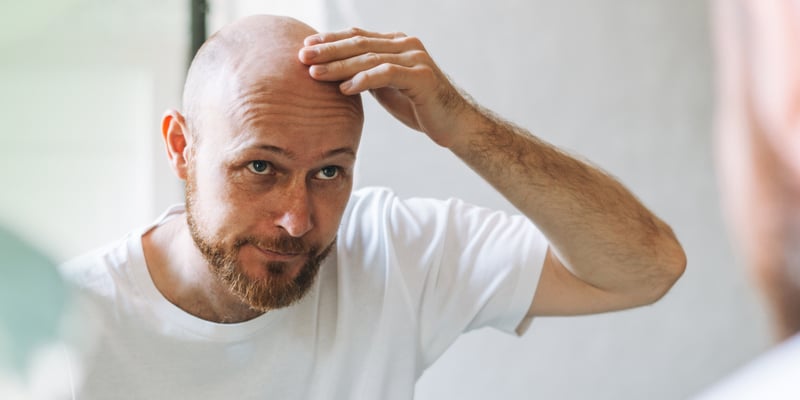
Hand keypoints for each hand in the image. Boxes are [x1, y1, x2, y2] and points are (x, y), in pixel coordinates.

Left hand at [298, 28, 476, 147]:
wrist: (454, 124)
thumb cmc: (419, 107)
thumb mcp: (387, 87)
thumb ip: (367, 75)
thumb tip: (337, 74)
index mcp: (396, 43)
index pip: (357, 36)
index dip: (330, 40)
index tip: (304, 46)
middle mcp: (406, 45)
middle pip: (359, 43)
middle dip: (328, 50)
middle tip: (301, 56)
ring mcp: (415, 58)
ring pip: (369, 57)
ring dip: (339, 65)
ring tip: (315, 73)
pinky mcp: (421, 77)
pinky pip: (387, 74)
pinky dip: (364, 80)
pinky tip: (345, 88)